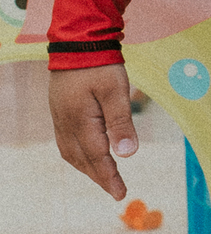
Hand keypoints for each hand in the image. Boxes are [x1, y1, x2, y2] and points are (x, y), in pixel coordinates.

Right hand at [48, 64, 138, 200]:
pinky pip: (66, 141)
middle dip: (98, 176)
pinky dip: (79, 155)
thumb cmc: (100, 64)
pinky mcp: (60, 110)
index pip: (96, 157)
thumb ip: (121, 122)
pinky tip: (88, 155)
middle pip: (81, 159)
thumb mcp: (116, 91)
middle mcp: (66, 123)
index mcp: (80, 120)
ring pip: (71, 152)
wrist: (77, 40)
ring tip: (104, 178)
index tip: (121, 193)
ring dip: (87, 167)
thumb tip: (127, 154)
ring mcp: (60, 117)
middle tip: (115, 190)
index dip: (109, 177)